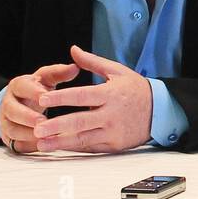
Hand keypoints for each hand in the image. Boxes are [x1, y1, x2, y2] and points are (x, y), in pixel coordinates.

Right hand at [0, 62, 79, 152]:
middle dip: (27, 116)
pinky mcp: (9, 137)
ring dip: (27, 133)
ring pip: (11, 128)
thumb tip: (74, 68)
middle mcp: (8, 103)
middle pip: (12, 109)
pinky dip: (27, 146)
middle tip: (43, 121)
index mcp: (18, 86)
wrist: (19, 104)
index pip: (22, 87)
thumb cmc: (36, 91)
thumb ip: (59, 73)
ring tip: (43, 137)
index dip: (33, 92)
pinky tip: (41, 147)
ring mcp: (6, 121)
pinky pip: (15, 144)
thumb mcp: (46, 79)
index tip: (45, 96)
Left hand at [31, 45, 152, 152]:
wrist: (160, 111)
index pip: (81, 96)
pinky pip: (91, 148)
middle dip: (56, 126)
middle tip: (37, 128)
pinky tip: (58, 148)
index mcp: (109, 94)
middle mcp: (110, 114)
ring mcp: (112, 132)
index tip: (42, 99)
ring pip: (83, 139)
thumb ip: (92, 62)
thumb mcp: (116, 71)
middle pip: (79, 121)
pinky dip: (74, 148)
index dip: (61, 98)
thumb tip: (73, 50)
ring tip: (41, 143)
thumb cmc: (136, 89)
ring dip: (60, 142)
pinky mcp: (114, 145)